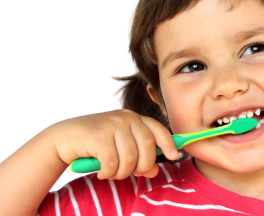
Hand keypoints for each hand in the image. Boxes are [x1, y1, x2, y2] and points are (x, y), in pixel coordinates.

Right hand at [50, 109, 176, 179]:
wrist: (63, 138)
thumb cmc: (95, 144)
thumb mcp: (120, 147)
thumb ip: (138, 156)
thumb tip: (155, 170)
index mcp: (133, 118)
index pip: (158, 129)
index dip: (168, 143)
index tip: (173, 156)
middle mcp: (125, 118)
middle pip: (148, 146)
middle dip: (143, 166)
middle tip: (131, 173)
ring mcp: (112, 125)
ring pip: (131, 158)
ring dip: (122, 172)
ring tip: (112, 172)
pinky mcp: (99, 135)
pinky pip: (113, 163)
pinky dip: (108, 173)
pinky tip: (102, 172)